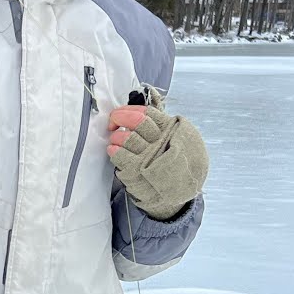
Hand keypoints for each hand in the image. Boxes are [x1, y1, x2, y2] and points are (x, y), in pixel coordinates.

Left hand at [106, 93, 207, 219]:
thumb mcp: (175, 137)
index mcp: (170, 129)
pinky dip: (113, 151)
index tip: (120, 113)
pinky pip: (119, 155)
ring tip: (116, 141)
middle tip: (113, 122)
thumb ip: (160, 122)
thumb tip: (140, 104)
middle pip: (135, 121)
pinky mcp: (138, 171)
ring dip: (116, 137)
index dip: (128, 110)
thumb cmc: (173, 160)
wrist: (179, 189)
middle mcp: (160, 141)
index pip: (146, 112)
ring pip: (125, 137)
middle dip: (119, 117)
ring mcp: (149, 156)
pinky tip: (114, 151)